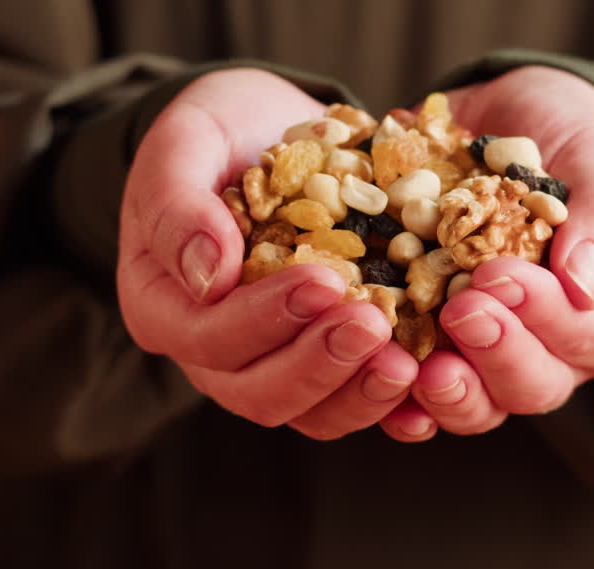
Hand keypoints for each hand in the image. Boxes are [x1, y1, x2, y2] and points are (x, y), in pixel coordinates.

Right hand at [117, 69, 417, 439]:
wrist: (273, 131)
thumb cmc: (218, 133)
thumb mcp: (187, 142)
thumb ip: (179, 204)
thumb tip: (207, 275)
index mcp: (164, 306)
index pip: (208, 337)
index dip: (264, 319)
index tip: (324, 280)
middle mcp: (214, 353)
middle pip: (258, 393)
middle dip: (319, 364)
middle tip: (373, 324)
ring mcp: (272, 365)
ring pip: (311, 412)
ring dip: (360, 393)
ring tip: (407, 361)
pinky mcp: (328, 363)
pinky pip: (356, 401)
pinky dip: (392, 400)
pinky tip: (429, 379)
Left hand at [379, 66, 593, 441]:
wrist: (505, 124)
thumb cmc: (569, 143)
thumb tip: (586, 286)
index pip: (591, 338)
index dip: (545, 316)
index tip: (498, 275)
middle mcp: (556, 355)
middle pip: (531, 387)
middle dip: (493, 354)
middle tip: (458, 311)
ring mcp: (491, 362)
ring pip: (476, 407)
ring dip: (445, 392)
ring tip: (415, 366)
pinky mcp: (436, 355)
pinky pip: (416, 397)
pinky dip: (396, 396)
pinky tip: (375, 377)